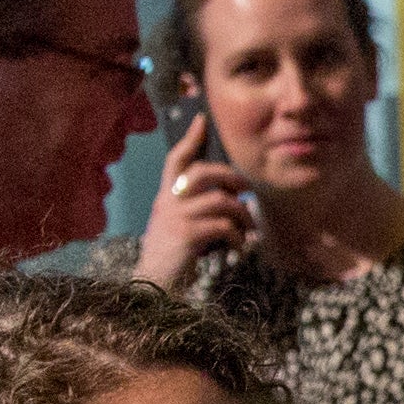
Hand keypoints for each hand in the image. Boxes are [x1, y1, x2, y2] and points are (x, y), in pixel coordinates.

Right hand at [129, 109, 251, 290]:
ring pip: (221, 201)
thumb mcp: (178, 223)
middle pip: (204, 173)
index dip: (190, 138)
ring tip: (248, 229)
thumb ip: (194, 206)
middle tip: (245, 192)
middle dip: (232, 178)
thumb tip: (230, 194)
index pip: (176, 159)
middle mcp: (169, 202)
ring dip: (242, 214)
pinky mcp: (188, 236)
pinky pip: (224, 226)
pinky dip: (238, 237)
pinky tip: (238, 246)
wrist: (155, 285)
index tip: (202, 119)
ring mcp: (177, 218)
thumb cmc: (174, 254)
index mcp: (166, 196)